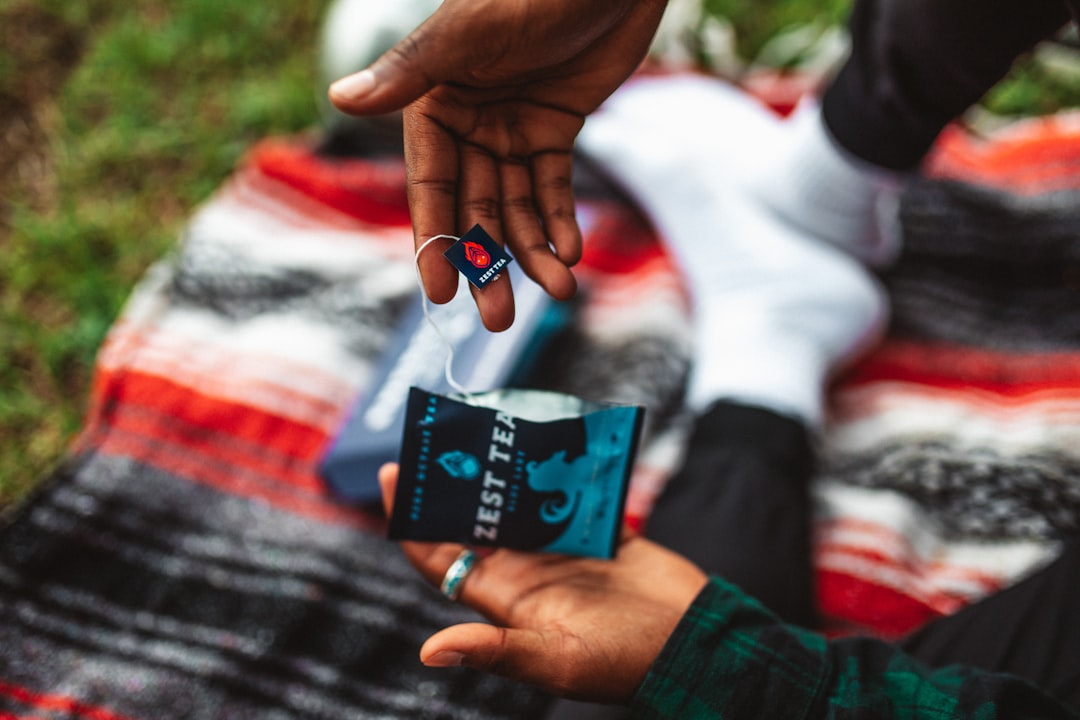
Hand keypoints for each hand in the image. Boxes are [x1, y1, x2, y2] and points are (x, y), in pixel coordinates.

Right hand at [329, 0, 668, 330]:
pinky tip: (570, 253)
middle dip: (488, 262)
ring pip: (516, 205)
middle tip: (498, 318)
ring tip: (558, 291)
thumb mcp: (467, 34)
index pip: (431, 186)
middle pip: (474, 207)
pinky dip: (561, 220)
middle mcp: (468, 123)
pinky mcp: (555, 129)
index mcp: (434, 103)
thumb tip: (339, 97)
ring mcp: (512, 129)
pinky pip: (553, 187)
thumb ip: (409, 73)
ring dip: (533, 251)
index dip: (436, 240)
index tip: (441, 293)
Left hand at [378, 462, 706, 703]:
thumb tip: (429, 652)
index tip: (393, 474)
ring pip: (517, 499)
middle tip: (439, 433)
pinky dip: (560, 464)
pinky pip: (569, 489)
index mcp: (504, 597)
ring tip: (485, 424)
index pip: (440, 558)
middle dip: (452, 481)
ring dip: (502, 467)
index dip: (411, 521)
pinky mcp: (599, 529)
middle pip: (471, 519)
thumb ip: (498, 650)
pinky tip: (549, 433)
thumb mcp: (558, 660)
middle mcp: (524, 567)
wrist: (696, 642)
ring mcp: (560, 545)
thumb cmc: (625, 661)